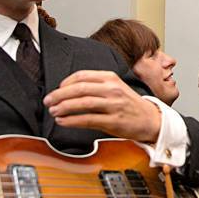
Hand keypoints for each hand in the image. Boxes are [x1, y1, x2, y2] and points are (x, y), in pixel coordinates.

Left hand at [43, 70, 161, 142]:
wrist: (150, 119)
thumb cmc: (130, 104)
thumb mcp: (116, 87)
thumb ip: (96, 86)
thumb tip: (69, 90)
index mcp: (111, 78)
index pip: (83, 75)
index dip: (65, 82)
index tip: (57, 89)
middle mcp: (112, 89)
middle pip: (79, 88)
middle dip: (59, 95)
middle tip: (48, 101)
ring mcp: (113, 105)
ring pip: (82, 103)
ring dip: (63, 107)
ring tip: (53, 111)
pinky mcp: (113, 121)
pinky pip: (88, 119)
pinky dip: (72, 120)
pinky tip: (63, 121)